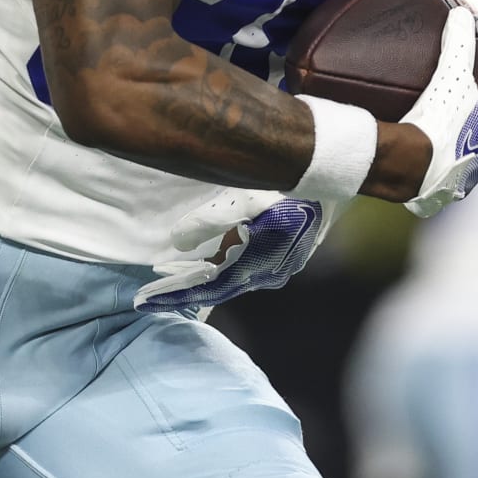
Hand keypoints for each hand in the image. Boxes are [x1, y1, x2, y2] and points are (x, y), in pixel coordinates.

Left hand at [134, 189, 339, 312]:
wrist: (334, 174)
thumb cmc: (288, 185)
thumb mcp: (245, 199)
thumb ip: (209, 221)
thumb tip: (176, 243)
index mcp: (258, 266)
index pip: (206, 290)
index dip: (172, 296)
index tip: (142, 302)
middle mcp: (268, 273)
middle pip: (214, 288)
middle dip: (179, 289)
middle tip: (144, 295)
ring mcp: (278, 264)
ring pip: (228, 277)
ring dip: (196, 276)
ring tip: (163, 275)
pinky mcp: (283, 251)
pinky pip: (242, 265)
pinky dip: (217, 265)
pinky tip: (202, 258)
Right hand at [398, 7, 477, 217]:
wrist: (407, 161)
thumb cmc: (438, 117)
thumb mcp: (450, 73)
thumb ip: (459, 43)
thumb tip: (462, 11)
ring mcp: (463, 186)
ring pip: (471, 184)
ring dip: (463, 173)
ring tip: (444, 159)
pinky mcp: (435, 201)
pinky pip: (433, 194)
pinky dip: (426, 185)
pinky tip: (411, 174)